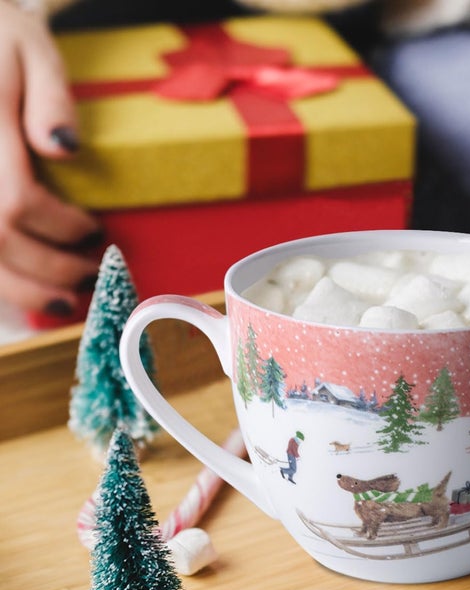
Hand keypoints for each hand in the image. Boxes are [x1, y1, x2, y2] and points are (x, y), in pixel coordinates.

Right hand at [0, 2, 101, 315]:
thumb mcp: (29, 48)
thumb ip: (50, 97)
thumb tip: (65, 149)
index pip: (18, 202)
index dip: (63, 228)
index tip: (97, 230)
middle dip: (53, 268)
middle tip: (93, 273)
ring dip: (25, 290)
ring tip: (67, 298)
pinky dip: (2, 282)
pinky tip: (28, 289)